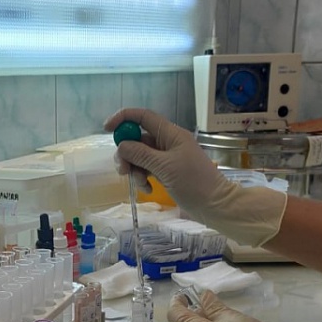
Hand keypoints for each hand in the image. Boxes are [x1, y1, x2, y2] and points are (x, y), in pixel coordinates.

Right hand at [104, 108, 226, 211]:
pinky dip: (142, 178)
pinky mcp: (166, 171)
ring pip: (140, 156)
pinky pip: (146, 169)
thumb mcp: (164, 167)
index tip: (107, 129)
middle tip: (123, 171)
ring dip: (134, 169)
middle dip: (127, 153)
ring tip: (140, 184)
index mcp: (171, 134)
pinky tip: (147, 189)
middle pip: (137, 139)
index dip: (124, 118)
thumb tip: (122, 146)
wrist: (214, 204)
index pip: (143, 117)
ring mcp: (167, 157)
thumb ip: (140, 154)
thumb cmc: (194, 182)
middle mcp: (167, 142)